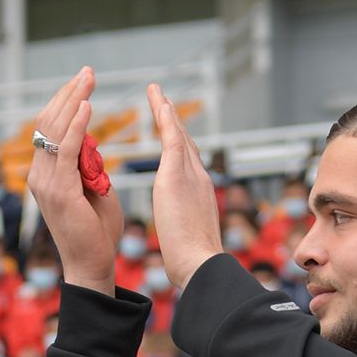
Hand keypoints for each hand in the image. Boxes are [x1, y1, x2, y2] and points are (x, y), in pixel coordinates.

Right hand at [26, 67, 122, 296]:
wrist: (92, 265)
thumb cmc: (97, 232)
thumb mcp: (94, 190)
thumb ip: (90, 166)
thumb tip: (92, 143)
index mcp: (45, 173)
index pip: (51, 127)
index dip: (66, 101)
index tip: (83, 81)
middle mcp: (39, 174)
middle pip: (49, 122)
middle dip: (70, 93)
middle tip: (88, 71)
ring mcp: (45, 182)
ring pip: (55, 130)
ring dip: (74, 101)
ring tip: (89, 79)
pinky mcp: (59, 191)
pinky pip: (67, 150)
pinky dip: (78, 126)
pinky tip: (88, 107)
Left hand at [147, 83, 223, 288]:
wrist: (200, 264)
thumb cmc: (193, 262)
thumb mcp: (188, 240)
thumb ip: (184, 229)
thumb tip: (180, 239)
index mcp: (199, 194)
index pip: (187, 163)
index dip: (179, 144)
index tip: (171, 131)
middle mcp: (199, 179)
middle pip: (185, 143)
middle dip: (175, 121)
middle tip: (164, 101)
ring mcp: (190, 175)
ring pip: (178, 134)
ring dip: (167, 111)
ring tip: (156, 92)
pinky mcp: (177, 175)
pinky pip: (171, 138)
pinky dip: (166, 118)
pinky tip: (159, 102)